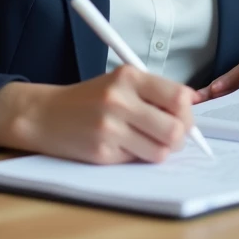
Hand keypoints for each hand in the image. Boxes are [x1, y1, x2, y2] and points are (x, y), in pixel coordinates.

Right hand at [0, 66, 195, 164]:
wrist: (44, 115)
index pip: (179, 97)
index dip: (188, 112)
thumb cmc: (89, 99)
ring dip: (160, 150)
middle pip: (176, 129)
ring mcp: (110, 128)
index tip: (183, 116)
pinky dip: (137, 157)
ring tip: (146, 141)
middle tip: (170, 136)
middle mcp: (119, 100)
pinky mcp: (102, 153)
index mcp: (128, 77)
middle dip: (179, 137)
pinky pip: (138, 161)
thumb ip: (155, 92)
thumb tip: (193, 105)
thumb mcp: (120, 83)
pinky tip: (122, 146)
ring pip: (161, 151)